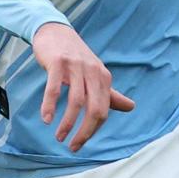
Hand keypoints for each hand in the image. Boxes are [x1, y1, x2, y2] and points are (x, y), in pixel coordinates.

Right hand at [31, 22, 135, 150]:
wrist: (54, 31)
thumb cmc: (75, 56)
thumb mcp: (95, 73)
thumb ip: (110, 93)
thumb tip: (132, 107)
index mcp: (103, 77)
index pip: (103, 110)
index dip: (93, 130)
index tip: (80, 142)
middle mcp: (92, 71)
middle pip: (94, 109)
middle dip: (85, 132)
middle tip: (73, 146)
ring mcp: (75, 66)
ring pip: (76, 101)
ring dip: (67, 123)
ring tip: (59, 137)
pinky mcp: (58, 62)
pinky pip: (54, 89)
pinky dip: (50, 106)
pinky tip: (46, 119)